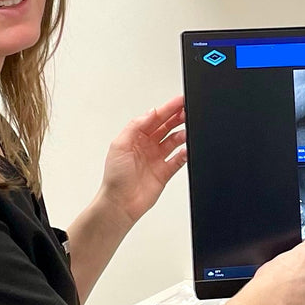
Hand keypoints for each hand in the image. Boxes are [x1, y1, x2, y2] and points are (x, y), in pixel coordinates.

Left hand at [100, 95, 187, 225]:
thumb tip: (151, 112)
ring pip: (174, 140)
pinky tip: (188, 148)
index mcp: (135, 137)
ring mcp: (157, 158)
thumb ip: (135, 126)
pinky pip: (179, 159)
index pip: (154, 118)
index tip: (179, 101)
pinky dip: (185, 153)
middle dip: (178, 117)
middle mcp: (147, 146)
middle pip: (166, 126)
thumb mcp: (119, 145)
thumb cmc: (115, 177)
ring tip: (190, 128)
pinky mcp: (165, 171)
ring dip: (182, 133)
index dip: (167, 109)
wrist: (120, 203)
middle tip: (188, 110)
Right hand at [248, 223, 304, 304]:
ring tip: (288, 295)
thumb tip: (287, 271)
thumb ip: (288, 263)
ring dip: (304, 291)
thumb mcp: (275, 263)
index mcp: (304, 254)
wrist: (270, 300)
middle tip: (290, 284)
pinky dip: (304, 304)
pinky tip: (291, 304)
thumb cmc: (269, 282)